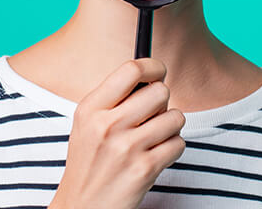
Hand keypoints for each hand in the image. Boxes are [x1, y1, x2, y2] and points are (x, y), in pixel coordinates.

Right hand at [47, 58, 185, 208]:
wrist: (82, 208)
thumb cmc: (91, 162)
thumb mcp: (88, 124)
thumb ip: (115, 99)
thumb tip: (154, 75)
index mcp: (90, 109)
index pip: (131, 69)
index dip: (153, 67)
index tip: (158, 73)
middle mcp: (106, 126)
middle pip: (160, 91)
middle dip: (163, 102)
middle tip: (153, 115)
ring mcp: (126, 148)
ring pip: (176, 117)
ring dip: (170, 127)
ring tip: (153, 138)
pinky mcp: (144, 170)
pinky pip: (179, 143)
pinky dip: (172, 148)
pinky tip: (156, 156)